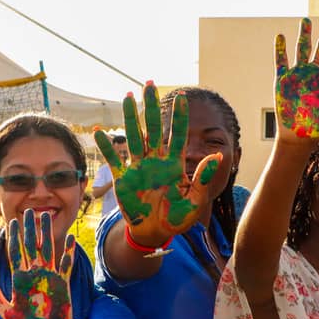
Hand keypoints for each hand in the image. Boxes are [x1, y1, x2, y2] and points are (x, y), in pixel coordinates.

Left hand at [0, 209, 74, 318]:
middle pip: (31, 246)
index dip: (13, 237)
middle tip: (29, 211)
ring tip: (46, 217)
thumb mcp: (6, 312)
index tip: (11, 222)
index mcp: (20, 280)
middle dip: (30, 229)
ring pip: (48, 250)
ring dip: (47, 233)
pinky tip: (69, 238)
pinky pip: (66, 264)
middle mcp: (34, 274)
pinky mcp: (63, 283)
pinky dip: (67, 252)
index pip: (15, 253)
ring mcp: (49, 277)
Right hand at [95, 82, 220, 244]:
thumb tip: (218, 156)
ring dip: (130, 118)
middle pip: (153, 129)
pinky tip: (99, 131)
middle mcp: (156, 161)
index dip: (180, 117)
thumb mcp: (195, 201)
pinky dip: (107, 147)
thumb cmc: (178, 218)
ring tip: (127, 96)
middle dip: (151, 107)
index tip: (182, 97)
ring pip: (134, 137)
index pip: (178, 135)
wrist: (156, 233)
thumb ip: (204, 179)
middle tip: (149, 84)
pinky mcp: (123, 179)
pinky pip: (114, 160)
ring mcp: (138, 168)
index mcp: (174, 165)